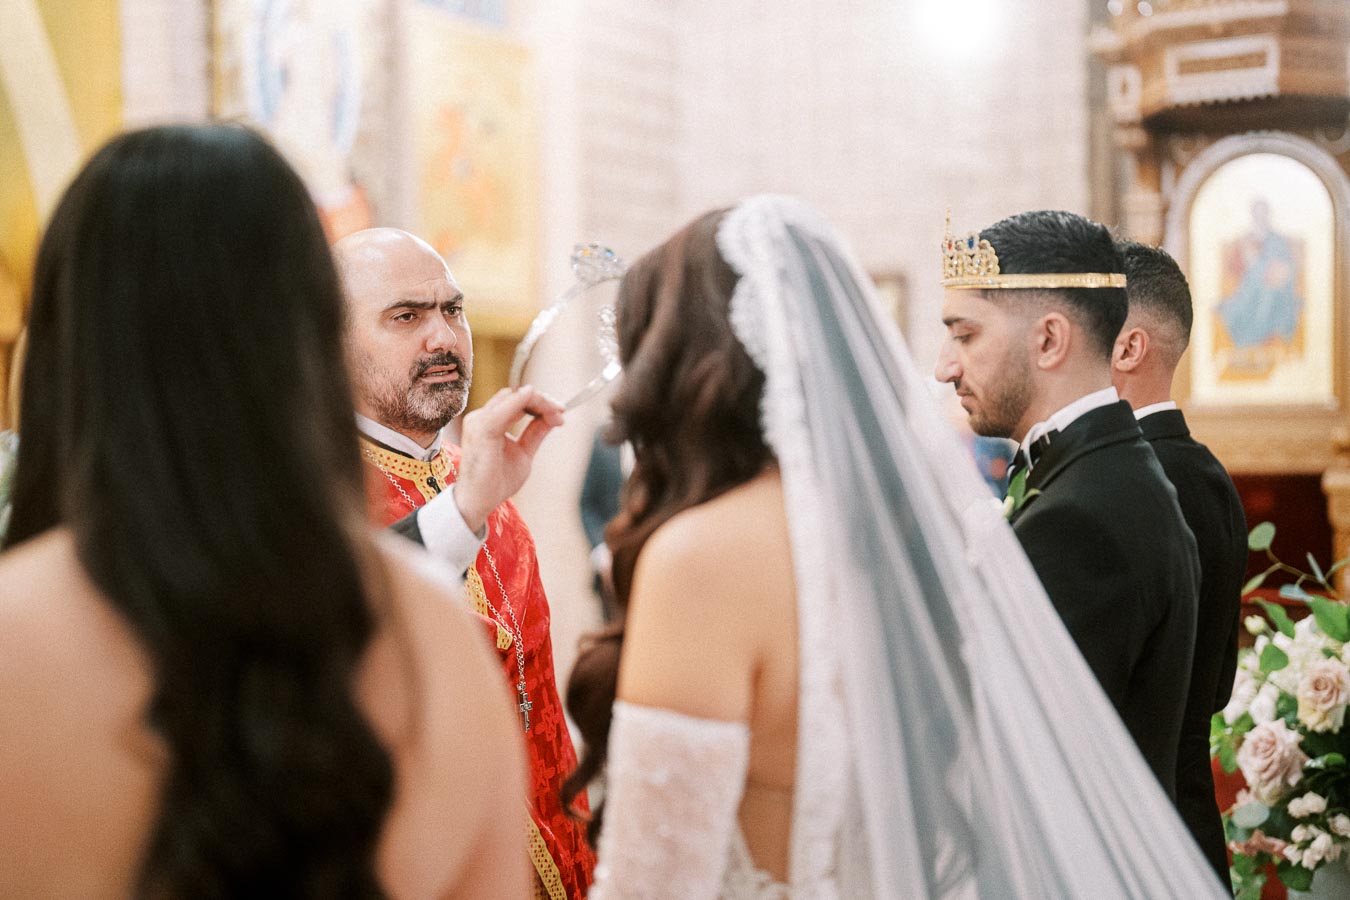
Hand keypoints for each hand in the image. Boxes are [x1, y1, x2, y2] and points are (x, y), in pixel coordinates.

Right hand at [454, 387, 564, 532]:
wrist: (478, 502)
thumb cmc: (496, 481)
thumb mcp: (523, 453)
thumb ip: (534, 433)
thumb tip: (553, 417)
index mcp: (488, 422)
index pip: (516, 401)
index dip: (540, 403)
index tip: (561, 412)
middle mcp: (481, 417)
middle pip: (516, 395)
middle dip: (542, 400)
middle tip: (562, 412)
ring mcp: (479, 421)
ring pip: (514, 397)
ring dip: (539, 401)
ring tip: (557, 414)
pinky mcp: (482, 429)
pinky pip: (506, 408)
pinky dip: (526, 403)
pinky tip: (543, 405)